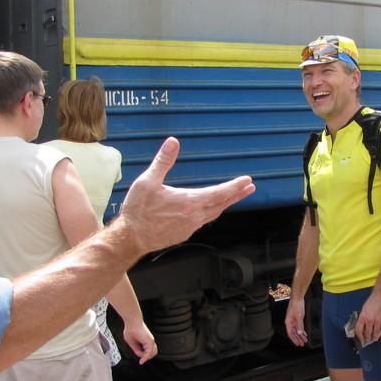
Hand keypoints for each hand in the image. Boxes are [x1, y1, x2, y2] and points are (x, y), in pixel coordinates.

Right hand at [119, 138, 254, 254]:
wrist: (130, 238)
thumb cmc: (138, 211)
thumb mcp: (148, 181)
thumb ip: (163, 161)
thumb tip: (173, 142)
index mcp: (189, 202)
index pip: (220, 193)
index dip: (235, 186)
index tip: (247, 181)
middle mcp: (194, 217)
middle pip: (222, 204)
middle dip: (236, 195)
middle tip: (249, 188)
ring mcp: (190, 227)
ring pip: (213, 214)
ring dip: (225, 204)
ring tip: (233, 197)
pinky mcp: (183, 234)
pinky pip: (202, 221)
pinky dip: (211, 213)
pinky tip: (208, 210)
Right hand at [122, 321, 156, 363]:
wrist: (132, 322)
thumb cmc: (130, 329)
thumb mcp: (132, 342)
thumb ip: (136, 348)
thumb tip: (138, 354)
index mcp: (146, 340)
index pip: (148, 350)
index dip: (143, 355)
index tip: (140, 358)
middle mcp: (150, 340)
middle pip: (152, 353)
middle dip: (146, 357)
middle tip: (141, 358)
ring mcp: (150, 341)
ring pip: (152, 353)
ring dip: (146, 357)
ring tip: (141, 358)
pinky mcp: (149, 341)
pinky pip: (149, 352)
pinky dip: (146, 358)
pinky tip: (142, 360)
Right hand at [284, 297, 307, 346]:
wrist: (297, 299)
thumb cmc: (296, 306)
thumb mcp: (299, 316)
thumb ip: (299, 325)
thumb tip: (299, 333)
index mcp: (288, 323)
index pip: (291, 334)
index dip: (294, 340)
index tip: (298, 344)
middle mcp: (290, 323)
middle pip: (294, 333)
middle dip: (298, 339)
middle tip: (302, 344)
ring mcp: (294, 321)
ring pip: (297, 331)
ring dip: (300, 336)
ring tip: (305, 341)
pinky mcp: (297, 319)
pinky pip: (299, 327)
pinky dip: (302, 331)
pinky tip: (305, 334)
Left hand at [356, 292, 380, 343]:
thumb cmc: (372, 301)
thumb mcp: (364, 309)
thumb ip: (363, 318)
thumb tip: (362, 327)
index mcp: (363, 317)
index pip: (358, 331)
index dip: (359, 336)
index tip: (361, 338)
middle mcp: (370, 320)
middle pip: (367, 334)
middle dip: (367, 338)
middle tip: (368, 339)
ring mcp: (378, 321)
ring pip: (376, 334)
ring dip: (375, 338)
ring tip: (374, 338)